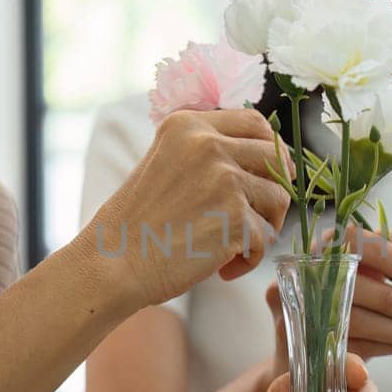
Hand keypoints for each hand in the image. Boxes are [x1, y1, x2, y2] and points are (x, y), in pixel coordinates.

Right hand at [86, 110, 293, 307]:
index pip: (254, 122)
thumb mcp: (164, 163)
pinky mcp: (236, 218)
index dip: (271, 149)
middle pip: (276, 157)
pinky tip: (223, 269)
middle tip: (260, 217)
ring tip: (235, 248)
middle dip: (275, 188)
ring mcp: (225, 179)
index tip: (269, 174)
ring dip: (264, 227)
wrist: (113, 264)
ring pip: (278, 198)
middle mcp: (208, 144)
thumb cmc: (137, 224)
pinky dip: (250, 259)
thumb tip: (267, 156)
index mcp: (188, 125)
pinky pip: (266, 237)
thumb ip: (205, 153)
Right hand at [264, 225, 391, 375]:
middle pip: (348, 282)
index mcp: (319, 250)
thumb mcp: (358, 274)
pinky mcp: (305, 345)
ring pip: (350, 319)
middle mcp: (302, 276)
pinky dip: (378, 347)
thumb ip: (374, 255)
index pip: (348, 239)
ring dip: (388, 328)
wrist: (311, 350)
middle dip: (387, 298)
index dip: (382, 254)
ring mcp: (298, 312)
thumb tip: (391, 237)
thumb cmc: (340, 303)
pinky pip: (347, 346)